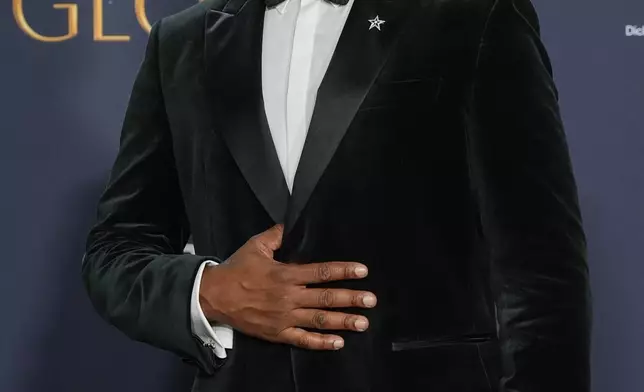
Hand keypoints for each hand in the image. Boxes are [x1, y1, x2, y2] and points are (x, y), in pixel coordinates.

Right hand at [199, 224, 376, 349]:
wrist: (213, 296)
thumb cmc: (235, 270)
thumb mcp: (255, 247)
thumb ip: (275, 235)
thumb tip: (287, 224)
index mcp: (286, 274)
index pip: (321, 272)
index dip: (343, 271)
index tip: (362, 271)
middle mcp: (288, 297)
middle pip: (325, 298)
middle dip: (351, 298)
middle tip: (371, 300)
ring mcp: (284, 317)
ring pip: (318, 320)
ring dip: (342, 321)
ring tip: (362, 323)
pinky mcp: (277, 333)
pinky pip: (302, 340)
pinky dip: (320, 343)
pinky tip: (338, 343)